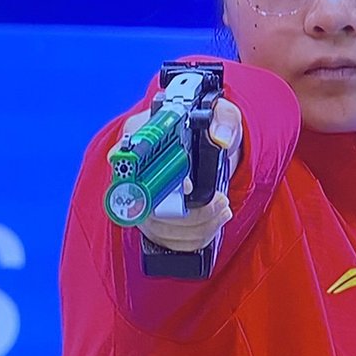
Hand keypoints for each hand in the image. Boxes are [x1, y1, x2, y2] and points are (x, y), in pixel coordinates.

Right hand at [113, 98, 242, 252]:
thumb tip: (220, 138)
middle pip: (146, 206)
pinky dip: (195, 238)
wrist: (212, 149)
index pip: (130, 162)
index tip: (189, 186)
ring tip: (223, 209)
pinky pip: (168, 242)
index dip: (156, 179)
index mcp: (139, 135)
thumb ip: (225, 119)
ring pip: (159, 229)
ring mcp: (140, 200)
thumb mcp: (223, 114)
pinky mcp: (153, 222)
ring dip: (198, 225)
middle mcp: (133, 170)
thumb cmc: (210, 127)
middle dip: (188, 212)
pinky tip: (214, 222)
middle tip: (220, 201)